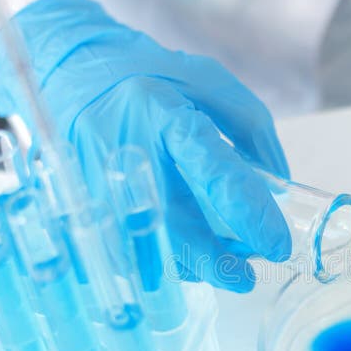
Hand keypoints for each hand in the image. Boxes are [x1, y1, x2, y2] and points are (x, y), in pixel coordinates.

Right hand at [0, 0, 291, 291]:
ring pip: (149, 247)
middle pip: (174, 224)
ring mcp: (99, 184)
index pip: (213, 171)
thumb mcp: (210, 83)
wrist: (72, 72)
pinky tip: (187, 255)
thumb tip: (278, 189)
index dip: (248, 213)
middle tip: (246, 278)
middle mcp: (127, 152)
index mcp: (163, 114)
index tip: (277, 243)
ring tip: (225, 262)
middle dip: (214, 261)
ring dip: (192, 264)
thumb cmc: (149, 77)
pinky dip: (164, 260)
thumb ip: (251, 130)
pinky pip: (128, 249)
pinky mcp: (85, 206)